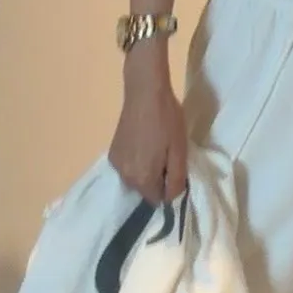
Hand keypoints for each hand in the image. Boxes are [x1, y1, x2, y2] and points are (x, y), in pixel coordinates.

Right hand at [108, 49, 187, 205]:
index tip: (177, 170)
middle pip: (146, 190)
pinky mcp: (112, 152)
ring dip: (148, 171)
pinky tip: (145, 143)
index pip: (158, 200)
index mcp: (142, 179)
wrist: (145, 92)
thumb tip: (171, 198)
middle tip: (169, 156)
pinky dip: (137, 162)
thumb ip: (177, 179)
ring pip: (136, 179)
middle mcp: (124, 177)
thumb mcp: (180, 150)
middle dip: (159, 180)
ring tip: (157, 147)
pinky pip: (128, 167)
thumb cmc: (167, 120)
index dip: (170, 188)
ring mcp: (116, 164)